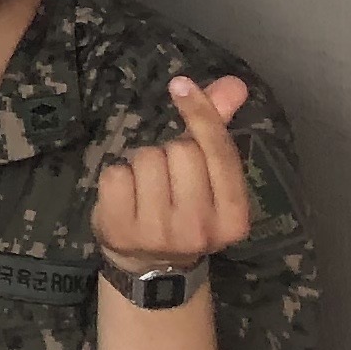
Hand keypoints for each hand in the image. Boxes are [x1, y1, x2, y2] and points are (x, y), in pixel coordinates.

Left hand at [95, 75, 254, 273]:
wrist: (151, 265)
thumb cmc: (183, 209)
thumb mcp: (208, 178)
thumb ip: (218, 129)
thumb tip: (235, 84)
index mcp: (234, 217)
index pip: (220, 152)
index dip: (201, 113)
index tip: (180, 84)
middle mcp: (201, 228)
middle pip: (181, 150)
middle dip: (169, 151)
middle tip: (168, 178)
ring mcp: (160, 232)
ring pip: (146, 158)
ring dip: (142, 163)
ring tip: (147, 189)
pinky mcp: (122, 230)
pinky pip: (115, 173)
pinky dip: (117, 175)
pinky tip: (125, 197)